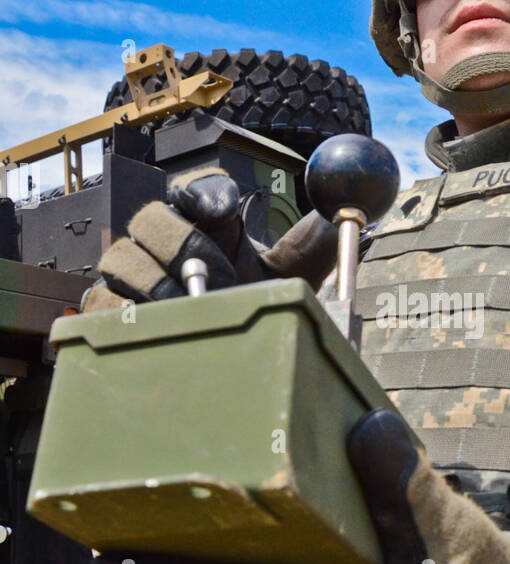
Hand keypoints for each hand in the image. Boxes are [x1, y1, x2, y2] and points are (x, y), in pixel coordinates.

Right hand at [86, 166, 337, 309]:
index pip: (196, 190)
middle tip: (219, 278)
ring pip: (120, 258)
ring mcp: (130, 281)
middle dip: (183, 242)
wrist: (226, 373)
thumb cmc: (254, 314)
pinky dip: (129, 318)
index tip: (226, 210)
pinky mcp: (107, 317)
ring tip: (195, 315)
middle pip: (150, 216)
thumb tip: (354, 222)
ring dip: (157, 284)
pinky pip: (102, 307)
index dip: (206, 193)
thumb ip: (316, 248)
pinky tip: (162, 333)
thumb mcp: (291, 281)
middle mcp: (162, 246)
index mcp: (207, 227)